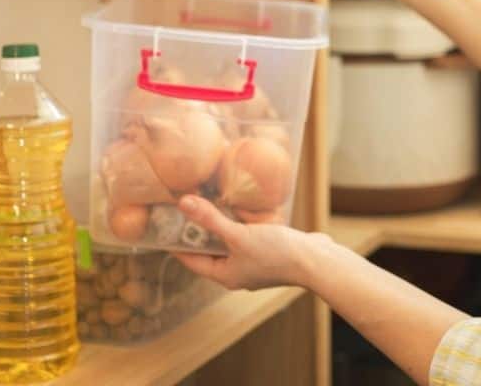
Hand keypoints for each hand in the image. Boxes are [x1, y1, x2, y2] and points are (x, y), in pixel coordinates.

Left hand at [173, 195, 324, 290]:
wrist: (316, 261)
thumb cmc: (276, 253)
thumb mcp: (238, 234)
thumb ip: (211, 219)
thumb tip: (182, 203)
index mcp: (225, 275)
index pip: (192, 260)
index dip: (177, 243)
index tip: (165, 225)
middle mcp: (238, 273)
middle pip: (211, 251)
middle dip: (200, 231)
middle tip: (187, 209)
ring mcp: (255, 264)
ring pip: (231, 243)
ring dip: (222, 226)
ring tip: (211, 204)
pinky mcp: (270, 254)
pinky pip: (249, 239)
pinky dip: (243, 225)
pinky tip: (243, 209)